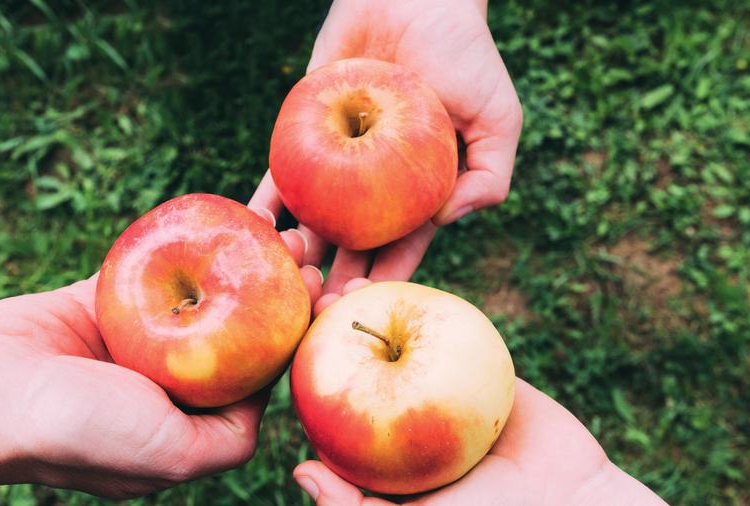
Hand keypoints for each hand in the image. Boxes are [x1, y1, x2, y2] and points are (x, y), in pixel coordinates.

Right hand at [0, 218, 320, 503]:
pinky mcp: (108, 298)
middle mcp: (169, 379)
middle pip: (240, 325)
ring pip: (205, 288)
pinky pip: (157, 262)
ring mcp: (139, 336)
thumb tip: (268, 407)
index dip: (299, 334)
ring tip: (286, 224)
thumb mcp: (171, 456)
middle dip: (279, 289)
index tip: (328, 294)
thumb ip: (228, 440)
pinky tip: (227, 213)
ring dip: (244, 257)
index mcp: (188, 420)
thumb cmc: (77, 432)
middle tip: (312, 251)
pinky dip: (189, 238)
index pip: (260, 374)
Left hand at [252, 0, 521, 312]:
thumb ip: (489, 175)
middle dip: (333, 282)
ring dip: (297, 252)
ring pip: (313, 220)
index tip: (363, 309)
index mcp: (420, 192)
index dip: (384, 281)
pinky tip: (251, 227)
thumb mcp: (498, 117)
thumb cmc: (464, 54)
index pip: (401, 248)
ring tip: (286, 272)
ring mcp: (338, 164)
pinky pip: (282, 176)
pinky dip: (265, 202)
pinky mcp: (305, 134)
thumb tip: (445, 222)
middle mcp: (376, 187)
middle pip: (351, 246)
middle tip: (313, 312)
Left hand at [291, 279, 665, 505]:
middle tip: (306, 294)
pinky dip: (417, 305)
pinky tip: (395, 281)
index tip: (280, 339)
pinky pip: (438, 329)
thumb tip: (299, 469)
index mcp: (374, 454)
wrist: (572, 497)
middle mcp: (397, 416)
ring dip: (364, 307)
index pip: (325, 407)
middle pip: (351, 363)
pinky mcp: (467, 362)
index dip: (300, 371)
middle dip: (325, 328)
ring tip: (342, 280)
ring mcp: (431, 385)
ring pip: (391, 340)